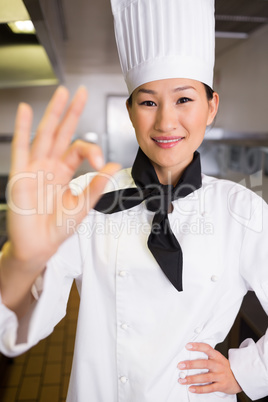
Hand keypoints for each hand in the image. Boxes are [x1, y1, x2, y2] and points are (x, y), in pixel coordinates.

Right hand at [6, 86, 119, 267]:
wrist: (40, 244)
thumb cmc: (58, 227)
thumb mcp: (83, 205)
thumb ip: (97, 184)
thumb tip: (114, 166)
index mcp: (65, 172)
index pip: (79, 149)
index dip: (92, 151)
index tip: (101, 164)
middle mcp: (50, 165)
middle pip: (62, 132)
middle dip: (71, 112)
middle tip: (80, 92)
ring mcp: (35, 167)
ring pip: (44, 134)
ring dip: (52, 113)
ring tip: (61, 93)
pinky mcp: (21, 174)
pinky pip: (21, 148)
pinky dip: (23, 129)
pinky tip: (27, 111)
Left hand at [177, 342, 241, 394]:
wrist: (239, 378)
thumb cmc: (224, 367)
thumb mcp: (218, 358)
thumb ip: (207, 356)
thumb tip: (190, 353)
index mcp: (217, 356)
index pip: (207, 348)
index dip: (197, 346)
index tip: (188, 346)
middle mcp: (218, 365)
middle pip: (204, 364)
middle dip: (191, 364)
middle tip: (180, 365)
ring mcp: (220, 376)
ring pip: (205, 377)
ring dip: (192, 379)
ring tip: (182, 380)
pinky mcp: (221, 386)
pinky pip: (209, 388)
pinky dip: (199, 389)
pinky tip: (191, 388)